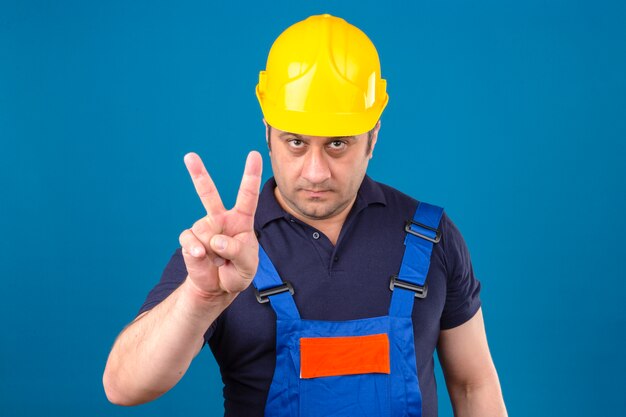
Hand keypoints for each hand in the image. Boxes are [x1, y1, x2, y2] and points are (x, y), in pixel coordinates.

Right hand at [179, 151, 262, 298]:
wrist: (219, 287)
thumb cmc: (238, 270)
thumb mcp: (247, 264)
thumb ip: (237, 251)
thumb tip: (215, 240)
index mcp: (241, 219)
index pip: (248, 195)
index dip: (251, 174)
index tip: (254, 154)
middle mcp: (220, 219)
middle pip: (208, 193)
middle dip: (198, 174)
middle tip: (189, 156)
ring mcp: (204, 228)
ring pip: (205, 231)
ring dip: (214, 251)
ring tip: (219, 261)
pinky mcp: (190, 239)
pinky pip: (190, 241)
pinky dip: (197, 251)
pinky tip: (202, 258)